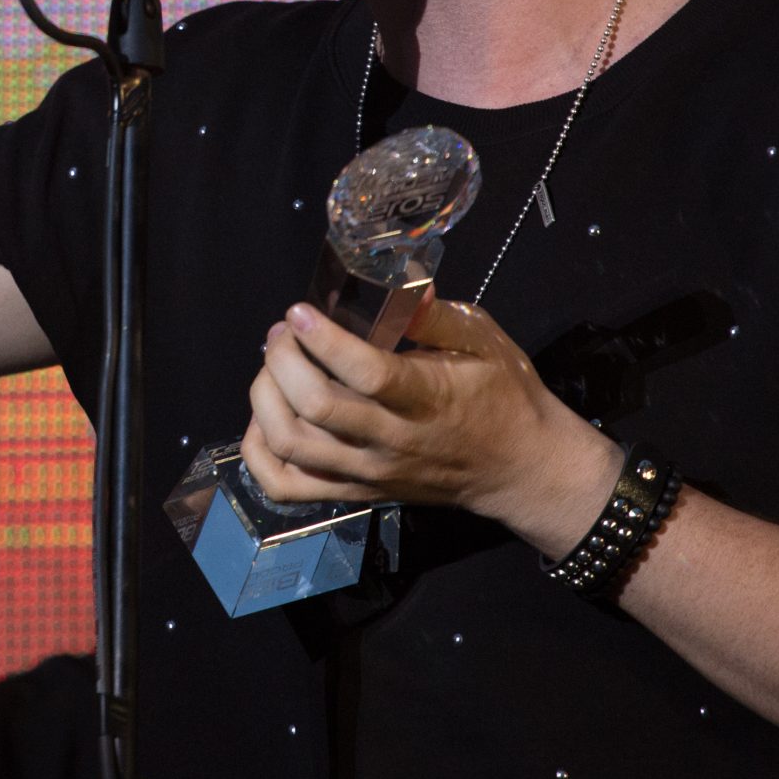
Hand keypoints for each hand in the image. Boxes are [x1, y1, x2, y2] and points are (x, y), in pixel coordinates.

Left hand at [239, 294, 625, 555]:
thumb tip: (407, 285)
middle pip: (316, 409)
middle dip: (282, 361)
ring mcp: (369, 472)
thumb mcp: (484, 341)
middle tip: (282, 331)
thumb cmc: (503, 396)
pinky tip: (264, 419)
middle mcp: (391, 440)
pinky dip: (258, 454)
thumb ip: (438, 316)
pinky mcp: (357, 493)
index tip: (300, 311)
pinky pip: (288, 486)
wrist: (520, 470)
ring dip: (265, 398)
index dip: (323, 339)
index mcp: (426, 397)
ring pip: (293, 445)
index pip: (365, 372)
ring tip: (272, 366)